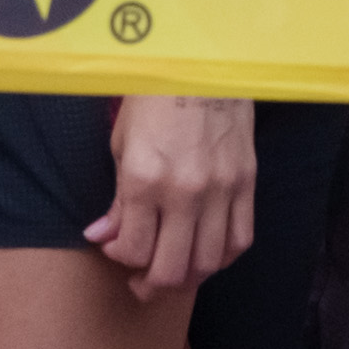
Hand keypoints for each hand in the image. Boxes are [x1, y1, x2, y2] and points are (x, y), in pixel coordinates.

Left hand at [88, 95, 253, 300]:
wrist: (203, 64)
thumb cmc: (154, 99)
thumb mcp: (122, 144)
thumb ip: (117, 199)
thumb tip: (101, 236)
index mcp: (146, 179)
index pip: (134, 249)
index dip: (120, 258)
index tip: (115, 248)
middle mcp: (186, 192)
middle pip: (172, 268)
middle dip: (150, 285)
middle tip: (140, 284)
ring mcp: (221, 190)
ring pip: (208, 263)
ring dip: (187, 279)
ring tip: (172, 275)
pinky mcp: (246, 184)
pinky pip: (239, 240)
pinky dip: (221, 258)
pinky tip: (205, 256)